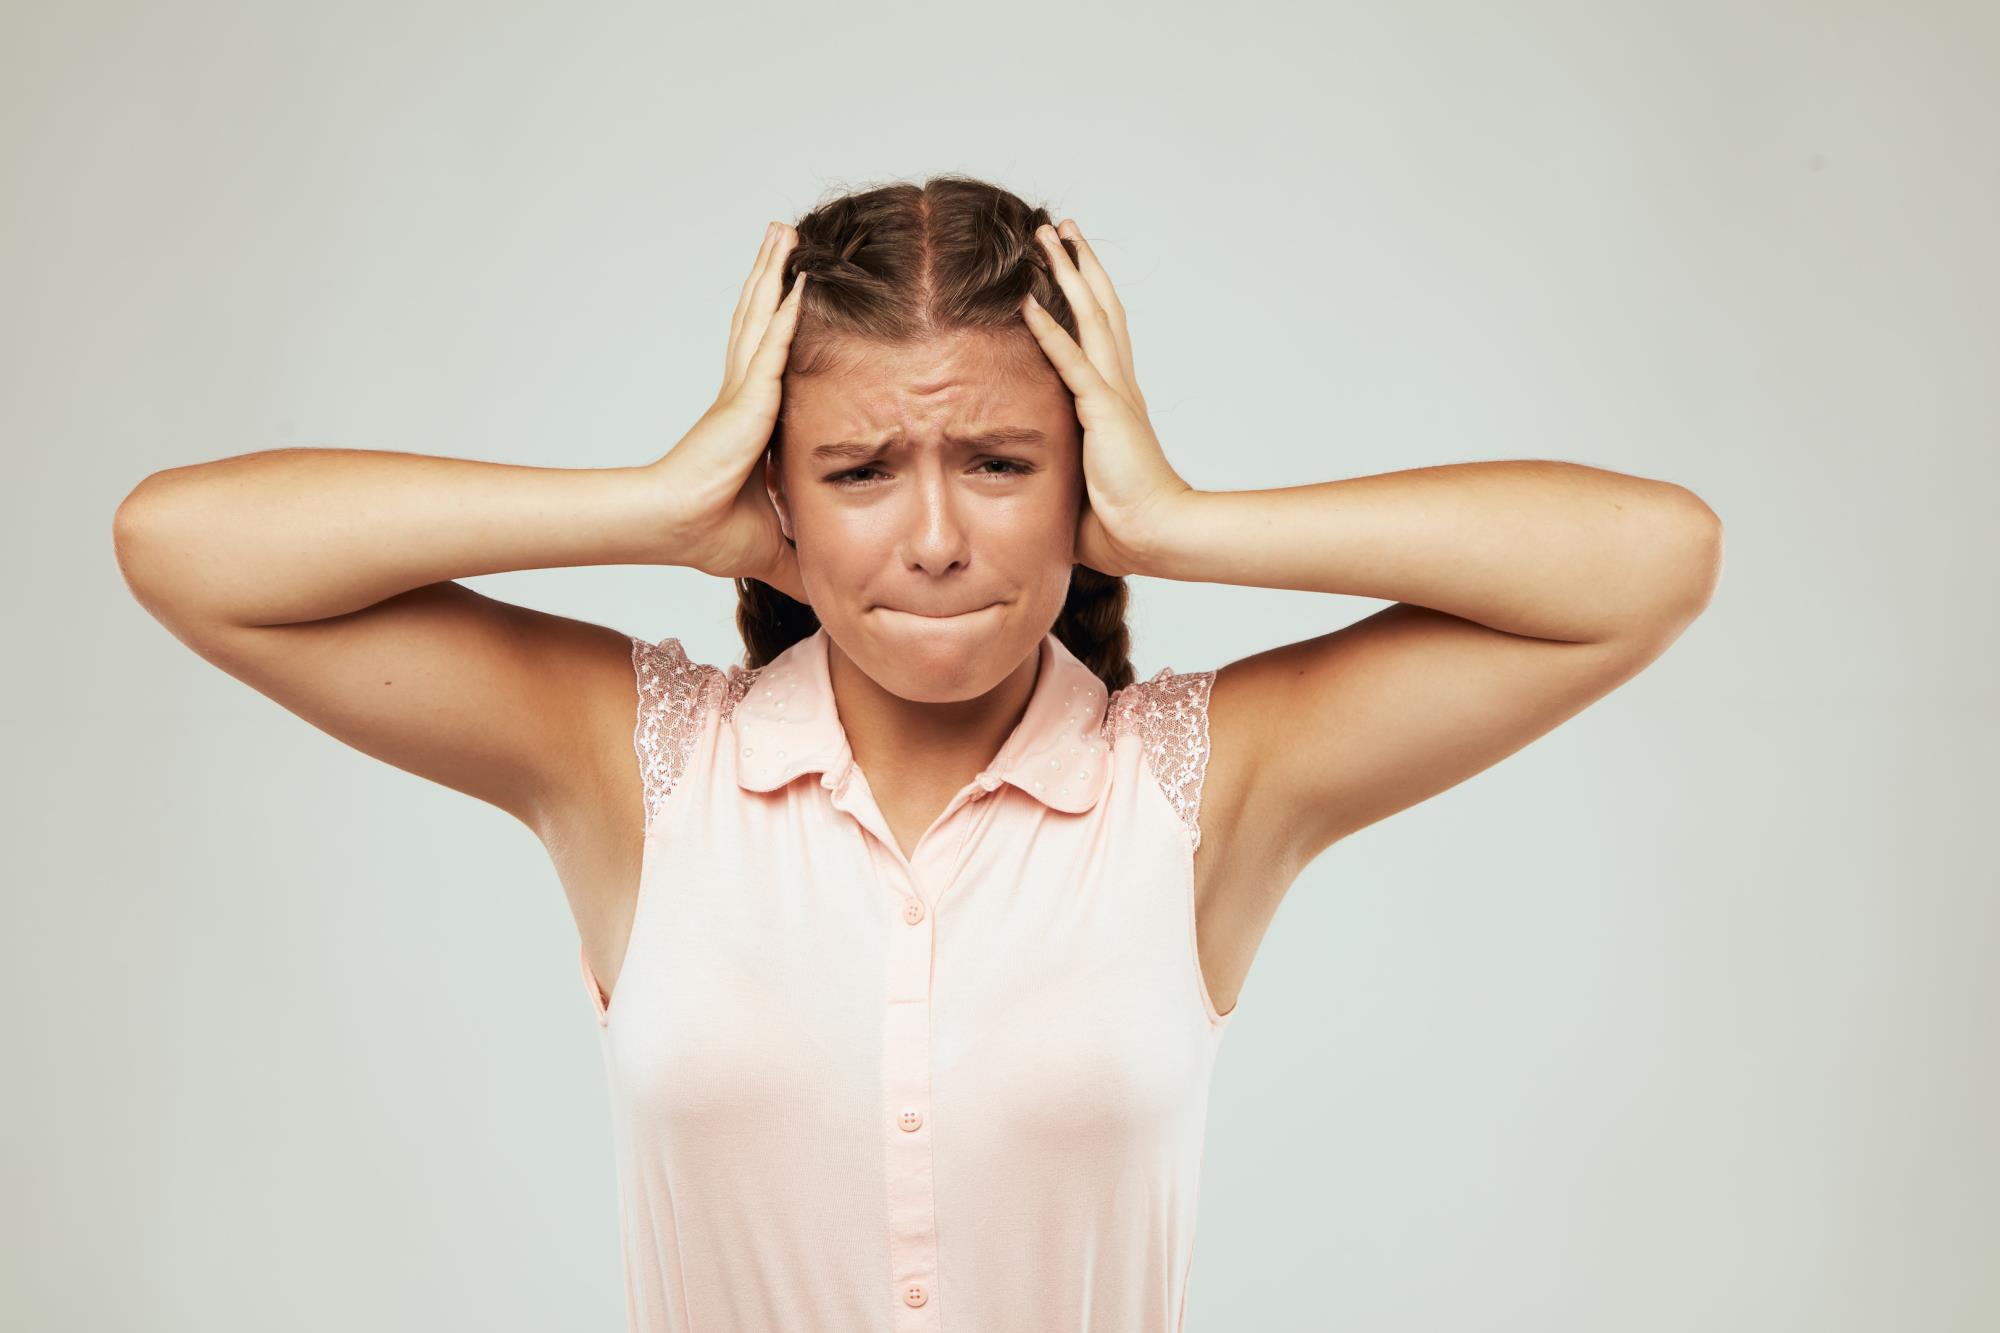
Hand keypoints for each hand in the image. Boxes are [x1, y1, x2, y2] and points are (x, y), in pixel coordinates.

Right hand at [646, 222, 809, 601]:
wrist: (679, 527)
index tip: (802, 287)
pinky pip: (772, 343)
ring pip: (762, 316)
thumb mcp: (778, 542)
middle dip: (773, 276)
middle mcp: (744, 394)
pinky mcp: (746, 398)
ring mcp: (742, 391)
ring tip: (786, 230)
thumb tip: (834, 590)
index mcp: (751, 420)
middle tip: (788, 235)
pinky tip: (802, 276)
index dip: (785, 320)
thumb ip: (805, 556)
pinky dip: (789, 308)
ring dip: (775, 271)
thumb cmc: (710, 532)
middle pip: (761, 319)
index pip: (772, 357)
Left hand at [1020, 219, 1193, 577]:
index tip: (1070, 266)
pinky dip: (1047, 329)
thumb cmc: (1123, 522)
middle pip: (1100, 307)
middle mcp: (1120, 385)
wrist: (1155, 535)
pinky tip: (1027, 299)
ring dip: (1066, 273)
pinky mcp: (1104, 409)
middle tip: (1059, 228)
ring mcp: (1113, 393)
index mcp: (1117, 400)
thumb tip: (1028, 474)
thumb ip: (1064, 463)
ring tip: (1047, 236)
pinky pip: (1070, 359)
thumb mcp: (1083, 480)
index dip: (1085, 295)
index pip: (1101, 334)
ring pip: (1090, 316)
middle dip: (1078, 264)